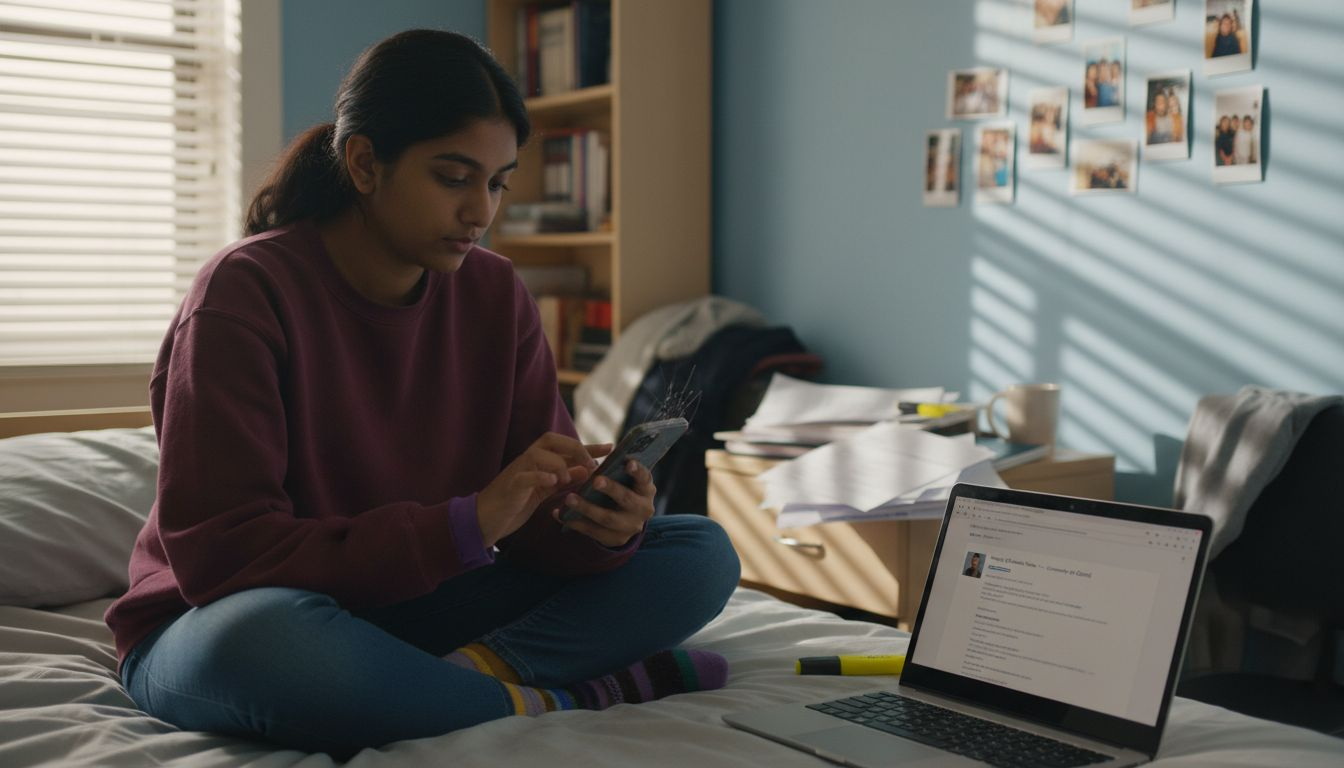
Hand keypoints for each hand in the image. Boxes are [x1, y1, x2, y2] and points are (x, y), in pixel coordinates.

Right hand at [477, 434, 611, 547]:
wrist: (486, 519)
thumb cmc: (516, 502)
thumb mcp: (545, 490)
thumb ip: (565, 477)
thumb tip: (588, 468)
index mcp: (539, 460)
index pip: (566, 446)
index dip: (588, 446)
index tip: (611, 447)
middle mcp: (528, 460)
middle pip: (551, 440)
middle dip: (574, 447)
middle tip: (591, 463)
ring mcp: (517, 471)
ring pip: (537, 454)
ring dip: (557, 463)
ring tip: (569, 478)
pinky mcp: (510, 487)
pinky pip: (524, 476)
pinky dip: (539, 476)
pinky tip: (553, 482)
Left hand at [551, 459, 655, 547]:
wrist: (627, 521)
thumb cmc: (623, 489)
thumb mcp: (626, 481)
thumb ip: (617, 469)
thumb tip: (604, 449)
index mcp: (646, 490)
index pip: (645, 478)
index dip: (637, 471)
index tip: (627, 462)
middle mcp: (643, 509)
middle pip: (626, 499)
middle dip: (610, 489)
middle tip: (595, 481)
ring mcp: (630, 527)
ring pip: (607, 518)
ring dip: (586, 508)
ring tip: (568, 498)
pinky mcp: (615, 539)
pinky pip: (593, 532)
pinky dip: (575, 522)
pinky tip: (560, 515)